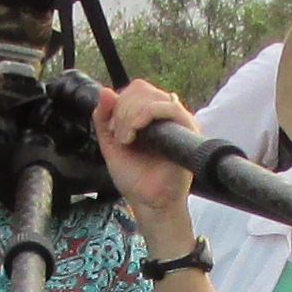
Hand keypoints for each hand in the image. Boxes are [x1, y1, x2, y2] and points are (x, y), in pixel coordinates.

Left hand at [91, 78, 198, 216]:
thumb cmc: (135, 177)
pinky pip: (169, 108)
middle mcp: (165, 114)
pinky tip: (136, 131)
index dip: (119, 103)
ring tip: (127, 139)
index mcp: (149, 115)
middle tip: (121, 137)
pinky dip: (147, 114)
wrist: (149, 201)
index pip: (136, 89)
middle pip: (141, 89)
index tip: (113, 129)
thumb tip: (105, 91)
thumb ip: (103, 119)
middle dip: (122, 111)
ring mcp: (177, 120)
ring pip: (153, 97)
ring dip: (131, 115)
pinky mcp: (188, 129)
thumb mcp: (110, 145)